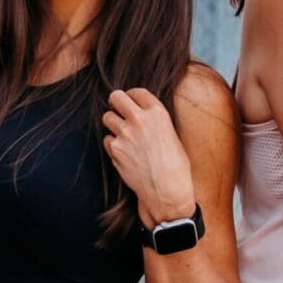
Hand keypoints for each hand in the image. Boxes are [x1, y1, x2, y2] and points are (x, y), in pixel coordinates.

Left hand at [100, 87, 197, 226]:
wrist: (166, 190)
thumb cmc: (175, 166)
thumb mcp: (172, 134)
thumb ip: (155, 121)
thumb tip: (142, 114)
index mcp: (158, 113)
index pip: (137, 92)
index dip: (132, 96)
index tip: (130, 102)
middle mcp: (140, 120)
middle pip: (116, 97)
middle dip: (116, 102)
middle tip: (118, 110)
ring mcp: (124, 134)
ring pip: (107, 117)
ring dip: (112, 123)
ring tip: (122, 133)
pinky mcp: (114, 150)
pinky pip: (106, 140)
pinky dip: (112, 144)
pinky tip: (123, 152)